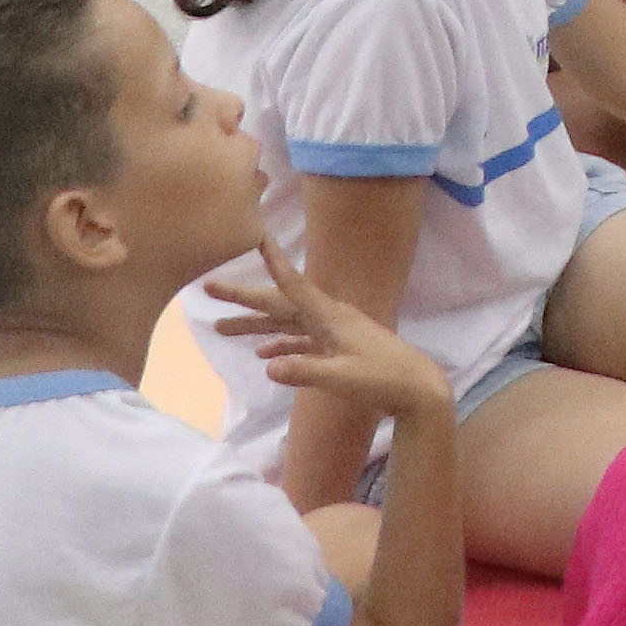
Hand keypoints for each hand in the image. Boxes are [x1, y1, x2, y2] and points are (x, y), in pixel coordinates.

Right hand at [208, 231, 448, 432]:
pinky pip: (301, 341)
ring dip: (255, 325)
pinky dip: (281, 345)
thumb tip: (265, 366)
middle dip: (245, 297)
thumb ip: (306, 371)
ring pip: (287, 323)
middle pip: (280, 303)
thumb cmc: (384, 380)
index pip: (295, 284)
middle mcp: (330, 318)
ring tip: (220, 327)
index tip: (257, 235)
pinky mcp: (338, 349)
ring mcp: (334, 333)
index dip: (274, 261)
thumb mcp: (343, 378)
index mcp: (331, 317)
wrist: (417, 389)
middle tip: (208, 287)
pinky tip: (262, 354)